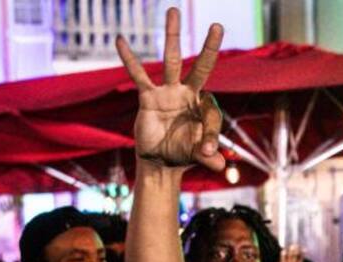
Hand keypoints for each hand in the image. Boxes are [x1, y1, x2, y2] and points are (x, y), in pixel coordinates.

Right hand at [117, 8, 224, 171]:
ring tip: (174, 11)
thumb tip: (221, 165)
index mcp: (204, 109)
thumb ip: (209, 158)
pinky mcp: (148, 97)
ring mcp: (168, 92)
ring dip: (173, 37)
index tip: (207, 152)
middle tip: (217, 26)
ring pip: (172, 60)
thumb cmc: (183, 155)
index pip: (212, 111)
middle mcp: (188, 95)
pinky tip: (121, 39)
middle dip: (209, 48)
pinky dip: (129, 59)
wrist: (160, 161)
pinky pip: (138, 75)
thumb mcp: (197, 157)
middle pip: (201, 67)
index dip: (210, 134)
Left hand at [277, 245, 305, 261]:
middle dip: (297, 250)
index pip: (301, 259)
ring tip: (292, 246)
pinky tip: (283, 250)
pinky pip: (283, 260)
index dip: (303, 254)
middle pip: (296, 256)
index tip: (304, 249)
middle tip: (297, 245)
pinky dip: (283, 255)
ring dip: (291, 251)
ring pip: (290, 257)